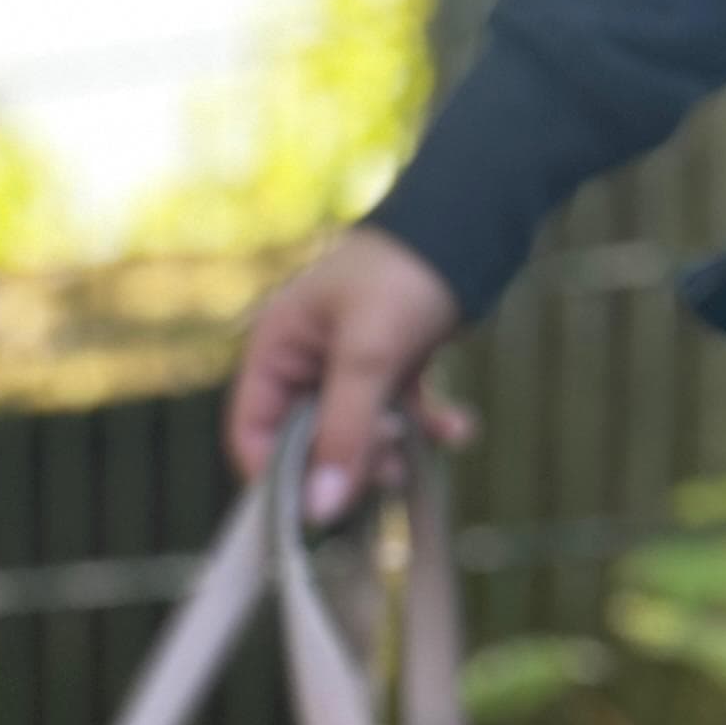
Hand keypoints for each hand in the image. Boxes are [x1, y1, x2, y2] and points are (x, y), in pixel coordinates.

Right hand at [226, 227, 470, 519]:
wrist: (474, 213)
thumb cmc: (404, 273)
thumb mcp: (369, 355)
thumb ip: (343, 433)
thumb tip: (320, 511)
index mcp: (277, 349)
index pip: (251, 434)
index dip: (277, 477)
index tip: (317, 505)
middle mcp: (304, 362)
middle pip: (307, 445)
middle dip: (347, 463)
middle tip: (386, 470)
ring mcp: (348, 367)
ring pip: (356, 436)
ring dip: (390, 453)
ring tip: (418, 449)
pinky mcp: (392, 367)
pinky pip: (400, 416)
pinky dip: (427, 428)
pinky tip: (458, 427)